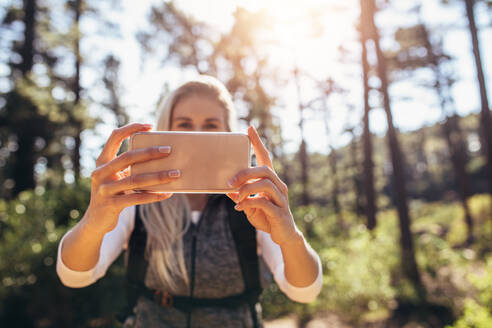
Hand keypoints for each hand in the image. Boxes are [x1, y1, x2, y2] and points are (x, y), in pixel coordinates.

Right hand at [87, 123, 178, 233]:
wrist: (95, 221)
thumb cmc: (113, 194)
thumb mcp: (117, 177)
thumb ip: (129, 167)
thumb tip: (161, 157)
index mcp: (102, 161)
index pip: (114, 137)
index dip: (131, 128)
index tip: (150, 125)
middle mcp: (100, 173)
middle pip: (127, 157)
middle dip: (150, 152)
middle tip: (169, 150)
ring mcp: (104, 189)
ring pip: (135, 180)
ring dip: (158, 176)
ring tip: (175, 174)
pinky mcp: (111, 205)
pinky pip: (136, 198)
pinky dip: (153, 196)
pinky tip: (167, 194)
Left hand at [227, 125, 301, 246]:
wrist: (283, 235)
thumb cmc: (267, 217)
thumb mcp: (250, 205)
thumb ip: (241, 196)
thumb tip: (227, 189)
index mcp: (271, 181)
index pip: (265, 157)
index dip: (258, 142)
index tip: (249, 128)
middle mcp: (279, 186)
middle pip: (265, 170)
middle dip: (246, 173)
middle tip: (230, 181)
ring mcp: (281, 199)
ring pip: (266, 184)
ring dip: (247, 189)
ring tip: (236, 197)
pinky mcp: (280, 212)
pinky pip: (264, 202)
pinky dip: (249, 203)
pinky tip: (239, 208)